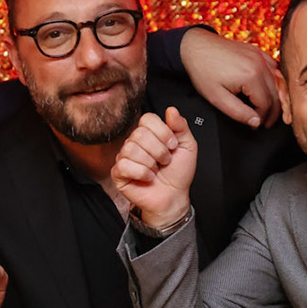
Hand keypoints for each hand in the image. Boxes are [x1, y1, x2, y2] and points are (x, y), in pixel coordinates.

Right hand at [111, 107, 198, 228]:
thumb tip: (171, 111)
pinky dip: (141, 173)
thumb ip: (181, 126)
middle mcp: (135, 143)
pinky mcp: (118, 173)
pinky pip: (124, 165)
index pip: (147, 119)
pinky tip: (148, 177)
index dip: (162, 132)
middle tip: (165, 161)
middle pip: (139, 134)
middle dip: (159, 150)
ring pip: (131, 149)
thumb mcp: (188, 146)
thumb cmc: (178, 174)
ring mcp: (124, 157)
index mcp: (150, 134)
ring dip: (150, 163)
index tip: (172, 145)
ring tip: (156, 170)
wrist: (174, 196)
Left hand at [177, 28, 279, 126]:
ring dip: (276, 97)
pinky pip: (274, 69)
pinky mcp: (258, 52)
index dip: (263, 118)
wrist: (197, 46)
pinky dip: (275, 82)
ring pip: (279, 82)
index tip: (256, 125)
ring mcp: (261, 56)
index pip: (266, 104)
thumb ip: (238, 112)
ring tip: (269, 110)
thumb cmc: (203, 71)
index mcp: (251, 76)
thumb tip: (256, 122)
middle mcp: (261, 64)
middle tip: (266, 123)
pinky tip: (269, 91)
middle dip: (273, 112)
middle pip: (276, 94)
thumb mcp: (217, 98)